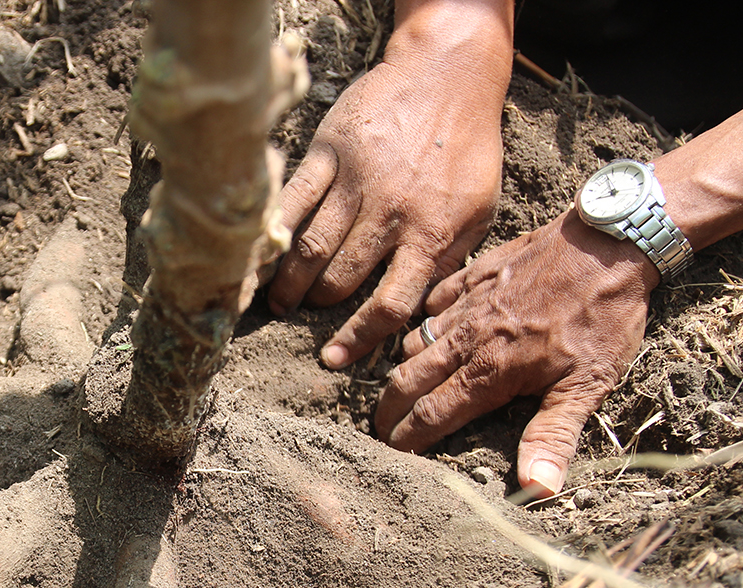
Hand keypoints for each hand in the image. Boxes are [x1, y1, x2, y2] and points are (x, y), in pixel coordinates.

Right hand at [267, 40, 504, 367]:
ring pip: (311, 247)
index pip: (390, 304)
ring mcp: (356, 181)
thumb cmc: (468, 146)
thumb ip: (450, 259)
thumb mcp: (480, 209)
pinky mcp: (329, 151)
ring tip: (279, 301)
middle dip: (318, 306)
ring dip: (289, 282)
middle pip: (340, 279)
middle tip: (302, 318)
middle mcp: (390, 212)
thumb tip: (422, 310)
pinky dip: (273, 233)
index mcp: (431, 233)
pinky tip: (263, 255)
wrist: (447, 73)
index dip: (359, 338)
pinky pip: (292, 201)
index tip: (335, 359)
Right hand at [374, 212, 658, 496]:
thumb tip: (538, 489)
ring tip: (405, 386)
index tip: (393, 453)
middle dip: (390, 408)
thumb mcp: (589, 385)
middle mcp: (467, 338)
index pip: (432, 413)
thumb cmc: (603, 318)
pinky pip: (432, 303)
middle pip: (410, 380)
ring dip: (406, 368)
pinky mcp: (473, 275)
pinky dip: (424, 323)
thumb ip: (554, 436)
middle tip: (381, 426)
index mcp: (490, 371)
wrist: (610, 243)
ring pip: (415, 342)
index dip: (408, 437)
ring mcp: (467, 304)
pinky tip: (431, 332)